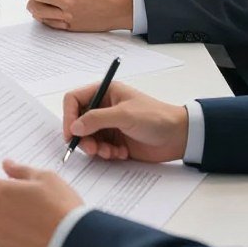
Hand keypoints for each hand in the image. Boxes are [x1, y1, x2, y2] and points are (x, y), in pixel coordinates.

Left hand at [0, 160, 82, 246]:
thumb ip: (21, 171)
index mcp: (0, 192)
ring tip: (33, 220)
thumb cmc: (61, 208)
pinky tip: (32, 236)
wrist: (74, 244)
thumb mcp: (46, 178)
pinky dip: (13, 238)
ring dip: (7, 219)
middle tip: (24, 200)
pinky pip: (4, 241)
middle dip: (1, 199)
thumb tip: (7, 166)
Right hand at [63, 81, 187, 162]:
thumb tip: (74, 127)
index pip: (74, 100)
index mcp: (104, 92)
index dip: (68, 116)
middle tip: (91, 149)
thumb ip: (96, 119)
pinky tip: (121, 153)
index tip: (70, 134)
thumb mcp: (124, 115)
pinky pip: (100, 149)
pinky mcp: (115, 141)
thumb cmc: (155, 117)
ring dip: (96, 148)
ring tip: (110, 153)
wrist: (179, 137)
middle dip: (83, 137)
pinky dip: (107, 154)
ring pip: (88, 138)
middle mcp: (103, 107)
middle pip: (78, 122)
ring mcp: (109, 125)